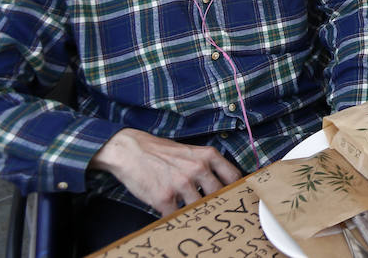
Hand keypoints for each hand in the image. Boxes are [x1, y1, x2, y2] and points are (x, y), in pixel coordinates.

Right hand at [91, 128, 241, 215]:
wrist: (131, 151)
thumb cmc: (162, 152)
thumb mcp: (192, 152)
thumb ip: (208, 165)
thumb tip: (225, 184)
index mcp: (208, 156)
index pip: (233, 177)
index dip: (236, 189)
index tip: (234, 197)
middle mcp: (197, 169)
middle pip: (219, 195)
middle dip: (216, 203)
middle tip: (213, 210)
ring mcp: (181, 184)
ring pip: (199, 207)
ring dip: (195, 211)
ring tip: (190, 211)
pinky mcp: (164, 197)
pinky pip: (177, 215)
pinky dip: (175, 217)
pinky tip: (172, 213)